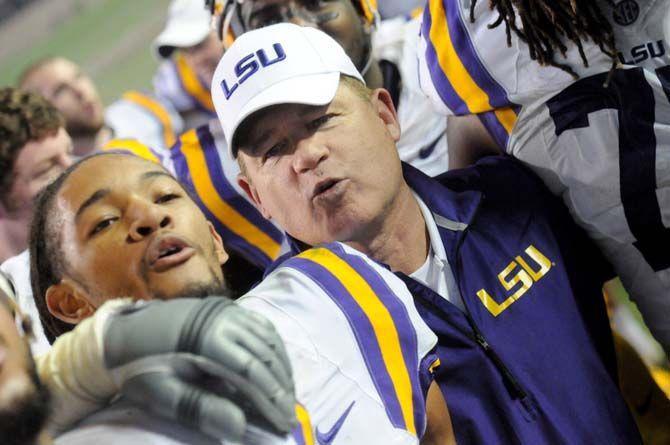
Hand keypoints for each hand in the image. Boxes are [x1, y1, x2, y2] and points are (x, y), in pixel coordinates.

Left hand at [102, 296, 295, 441]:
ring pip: (269, 340)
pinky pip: (262, 326)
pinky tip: (278, 367)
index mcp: (206, 339)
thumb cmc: (142, 368)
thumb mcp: (163, 394)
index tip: (283, 424)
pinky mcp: (229, 308)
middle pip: (265, 356)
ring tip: (288, 396)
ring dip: (283, 369)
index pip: (252, 372)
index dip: (272, 399)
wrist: (125, 333)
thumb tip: (240, 427)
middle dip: (282, 388)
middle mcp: (224, 319)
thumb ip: (201, 409)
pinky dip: (275, 349)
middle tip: (290, 416)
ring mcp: (229, 310)